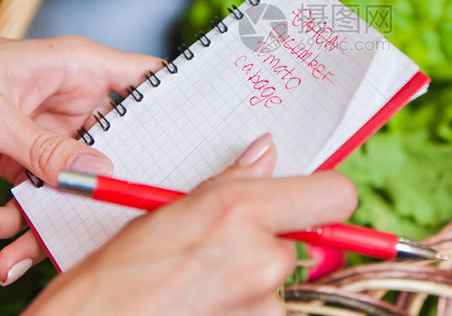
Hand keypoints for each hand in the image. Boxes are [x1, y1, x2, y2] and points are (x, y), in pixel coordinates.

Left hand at [0, 31, 158, 279]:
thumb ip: (47, 149)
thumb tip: (101, 174)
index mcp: (77, 69)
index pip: (145, 79)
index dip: (175, 103)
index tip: (196, 140)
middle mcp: (70, 101)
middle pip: (114, 147)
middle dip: (108, 186)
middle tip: (108, 219)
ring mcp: (46, 133)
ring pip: (72, 182)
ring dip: (48, 220)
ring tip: (20, 252)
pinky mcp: (19, 159)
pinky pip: (33, 196)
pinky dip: (13, 220)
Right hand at [23, 135, 357, 315]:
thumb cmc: (116, 276)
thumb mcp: (169, 212)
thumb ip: (230, 183)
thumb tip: (268, 152)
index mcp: (241, 211)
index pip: (335, 195)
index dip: (325, 196)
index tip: (311, 200)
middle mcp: (263, 259)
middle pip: (293, 243)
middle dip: (261, 245)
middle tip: (213, 253)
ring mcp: (264, 305)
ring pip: (274, 282)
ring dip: (247, 283)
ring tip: (196, 286)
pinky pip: (263, 310)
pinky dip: (239, 307)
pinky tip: (201, 304)